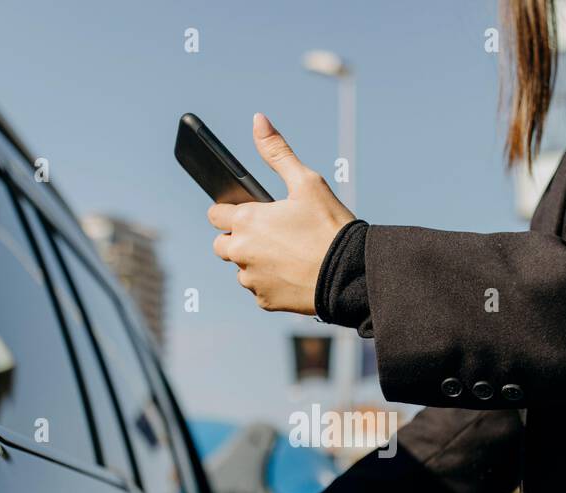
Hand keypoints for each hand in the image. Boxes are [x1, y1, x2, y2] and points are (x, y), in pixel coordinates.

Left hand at [209, 113, 354, 314]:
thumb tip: (258, 119)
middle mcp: (241, 252)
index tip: (247, 212)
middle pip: (221, 245)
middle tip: (268, 234)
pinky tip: (292, 273)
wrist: (350, 274)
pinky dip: (270, 282)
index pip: (215, 214)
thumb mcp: (307, 182)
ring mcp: (251, 279)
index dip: (229, 211)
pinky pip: (259, 289)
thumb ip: (277, 152)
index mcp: (245, 221)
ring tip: (285, 254)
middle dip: (237, 239)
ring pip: (241, 268)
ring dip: (254, 261)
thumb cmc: (329, 226)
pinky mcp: (264, 301)